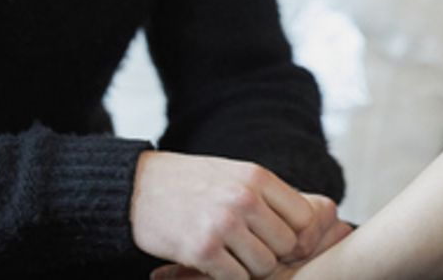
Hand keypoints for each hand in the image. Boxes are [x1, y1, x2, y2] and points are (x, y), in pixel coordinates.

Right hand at [132, 151, 345, 279]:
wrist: (136, 187)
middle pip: (287, 245)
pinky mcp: (202, 250)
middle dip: (272, 254)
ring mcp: (223, 224)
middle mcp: (244, 198)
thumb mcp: (232, 174)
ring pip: (264, 266)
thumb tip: (307, 222)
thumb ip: (265, 194)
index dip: (295, 234)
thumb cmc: (188, 182)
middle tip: (249, 251)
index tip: (276, 239)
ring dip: (249, 268)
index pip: (304, 217)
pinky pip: (235, 279)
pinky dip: (228, 278)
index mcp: (256, 177)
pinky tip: (212, 264)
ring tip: (229, 256)